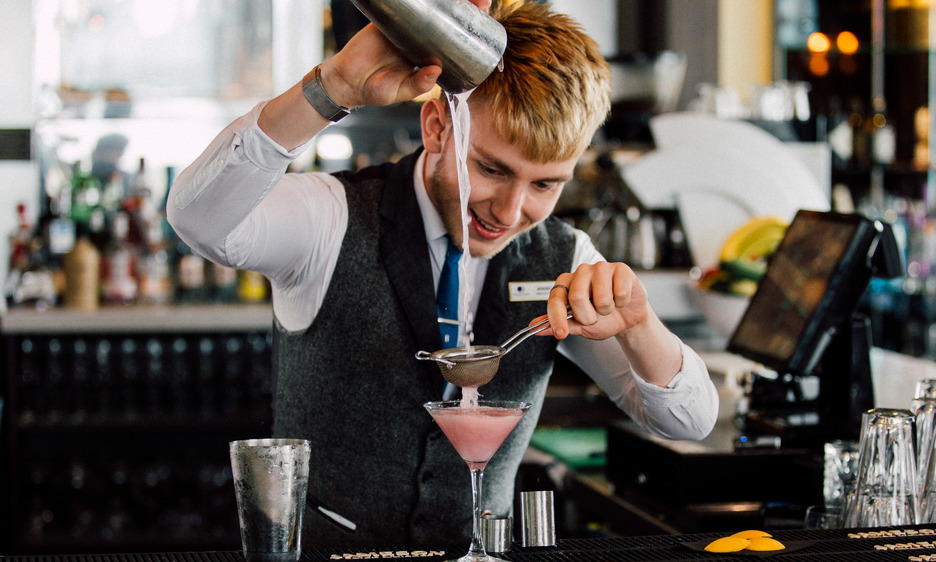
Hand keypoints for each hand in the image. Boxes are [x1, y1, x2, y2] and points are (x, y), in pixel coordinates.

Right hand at [323, 0, 492, 107]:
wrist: (347, 81)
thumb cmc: (375, 90)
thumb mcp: (400, 92)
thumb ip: (418, 84)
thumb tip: (435, 70)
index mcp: (427, 56)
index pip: (452, 41)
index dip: (467, 31)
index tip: (484, 23)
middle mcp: (419, 39)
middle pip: (445, 20)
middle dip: (464, 8)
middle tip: (482, 2)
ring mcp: (405, 28)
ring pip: (430, 9)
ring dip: (447, 1)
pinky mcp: (388, 20)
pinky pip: (404, 5)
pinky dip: (415, 1)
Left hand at [539, 262, 649, 340]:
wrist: (628, 318)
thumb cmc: (603, 319)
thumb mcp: (580, 326)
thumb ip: (559, 324)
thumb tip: (534, 327)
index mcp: (566, 284)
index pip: (556, 298)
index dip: (557, 317)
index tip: (561, 333)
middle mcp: (581, 272)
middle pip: (577, 297)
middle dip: (588, 317)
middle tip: (595, 317)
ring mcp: (601, 267)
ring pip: (601, 298)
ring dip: (607, 311)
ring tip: (610, 307)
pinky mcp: (621, 269)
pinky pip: (620, 293)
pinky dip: (622, 303)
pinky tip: (621, 300)